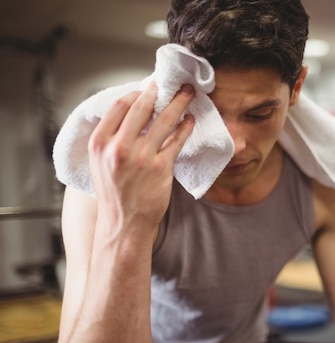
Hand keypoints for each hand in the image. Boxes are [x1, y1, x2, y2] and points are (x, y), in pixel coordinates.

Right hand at [88, 81, 194, 231]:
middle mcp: (119, 147)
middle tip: (173, 82)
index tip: (150, 87)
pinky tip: (190, 120)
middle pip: (143, 107)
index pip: (120, 105)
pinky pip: (177, 140)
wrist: (124, 224)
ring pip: (164, 120)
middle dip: (160, 91)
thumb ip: (112, 137)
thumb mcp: (101, 162)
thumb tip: (132, 111)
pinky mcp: (161, 168)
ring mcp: (141, 157)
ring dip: (179, 103)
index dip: (138, 92)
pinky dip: (186, 127)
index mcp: (100, 142)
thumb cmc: (114, 193)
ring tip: (189, 93)